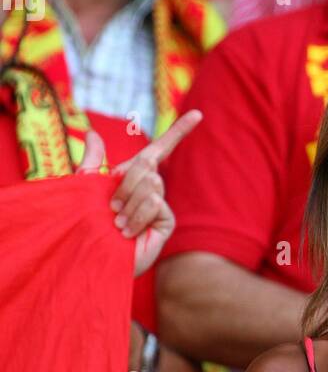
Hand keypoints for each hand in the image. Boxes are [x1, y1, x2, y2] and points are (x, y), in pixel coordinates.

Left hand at [76, 109, 202, 275]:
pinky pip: (156, 202)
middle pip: (147, 165)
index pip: (160, 149)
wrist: (90, 257)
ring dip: (128, 203)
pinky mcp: (166, 222)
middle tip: (111, 208)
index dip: (179, 131)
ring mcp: (160, 206)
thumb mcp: (84, 188)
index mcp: (133, 178)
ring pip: (151, 183)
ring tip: (117, 224)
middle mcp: (151, 189)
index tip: (198, 114)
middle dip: (124, 183)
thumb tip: (91, 132)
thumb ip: (91, 160)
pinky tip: (128, 234)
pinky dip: (137, 216)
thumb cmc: (84, 225)